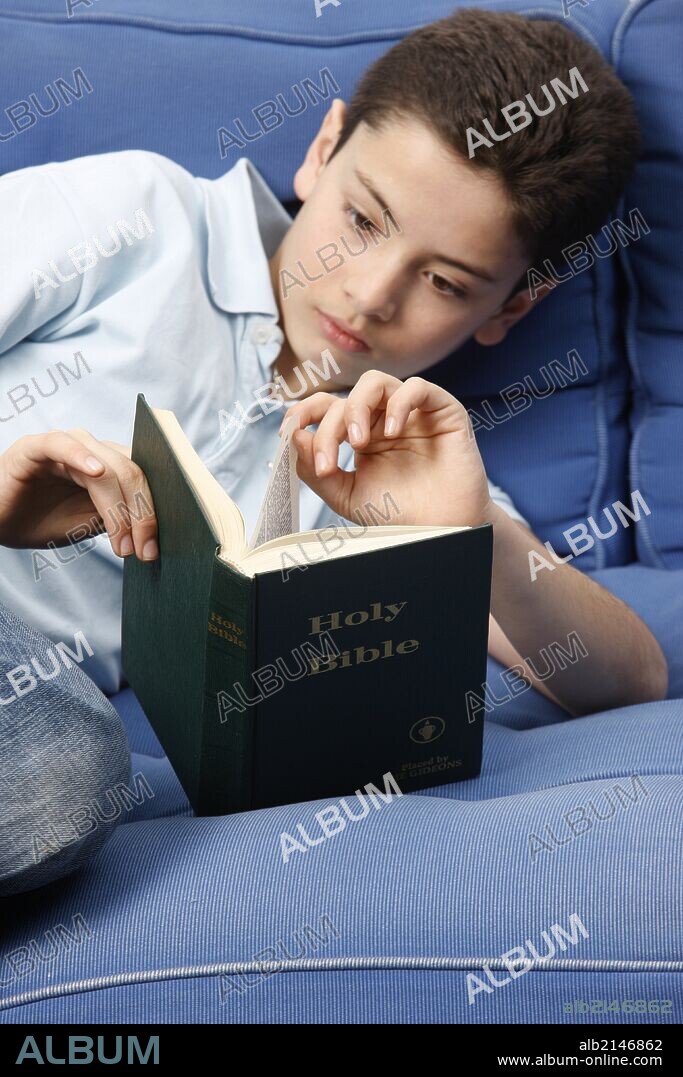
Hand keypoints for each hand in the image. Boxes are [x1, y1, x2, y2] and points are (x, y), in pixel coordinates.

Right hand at [0, 429, 157, 558]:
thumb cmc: (40, 520)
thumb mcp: (88, 525)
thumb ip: (119, 519)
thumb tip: (155, 534)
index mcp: (111, 465)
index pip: (147, 479)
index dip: (156, 511)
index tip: (156, 548)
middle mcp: (94, 451)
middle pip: (133, 474)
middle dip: (142, 516)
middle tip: (143, 551)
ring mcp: (67, 445)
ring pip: (108, 467)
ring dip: (119, 507)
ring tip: (121, 542)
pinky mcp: (36, 446)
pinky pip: (63, 444)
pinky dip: (81, 456)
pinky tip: (95, 472)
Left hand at [279, 370, 492, 527]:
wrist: (443, 531)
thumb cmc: (400, 514)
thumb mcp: (346, 496)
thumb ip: (316, 470)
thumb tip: (293, 437)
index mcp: (361, 434)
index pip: (326, 408)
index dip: (304, 413)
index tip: (289, 433)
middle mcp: (383, 419)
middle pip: (344, 399)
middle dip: (328, 429)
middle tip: (327, 464)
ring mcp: (412, 413)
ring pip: (375, 383)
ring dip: (357, 407)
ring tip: (357, 442)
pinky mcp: (442, 411)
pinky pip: (417, 387)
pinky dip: (399, 403)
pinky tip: (393, 432)